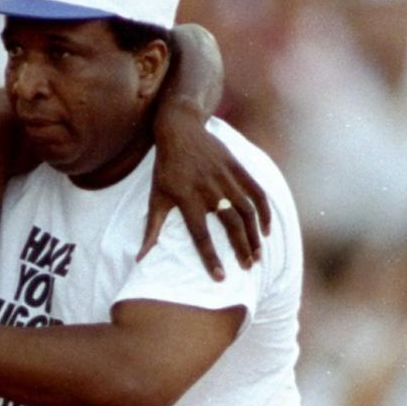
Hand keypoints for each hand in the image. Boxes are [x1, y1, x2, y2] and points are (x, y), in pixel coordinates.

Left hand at [141, 102, 270, 277]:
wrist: (180, 128)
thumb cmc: (166, 168)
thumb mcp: (155, 197)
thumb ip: (151, 230)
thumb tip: (140, 259)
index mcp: (187, 199)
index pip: (201, 235)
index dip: (211, 257)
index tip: (220, 277)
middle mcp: (208, 189)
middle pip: (230, 224)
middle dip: (241, 248)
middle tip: (248, 267)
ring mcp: (225, 176)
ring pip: (246, 210)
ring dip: (254, 235)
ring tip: (257, 255)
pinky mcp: (237, 166)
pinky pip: (256, 191)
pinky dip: (264, 210)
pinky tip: (266, 229)